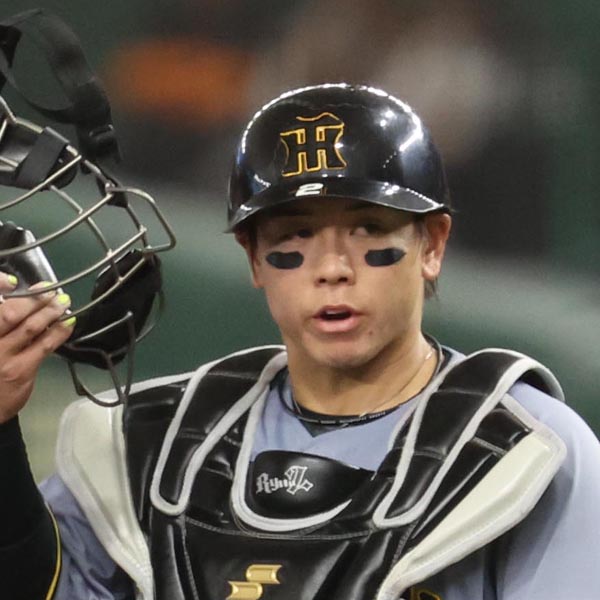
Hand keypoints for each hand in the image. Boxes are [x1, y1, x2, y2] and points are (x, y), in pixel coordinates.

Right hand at [0, 274, 75, 423]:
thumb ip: (1, 328)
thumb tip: (19, 304)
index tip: (14, 282)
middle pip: (9, 312)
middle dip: (32, 298)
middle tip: (49, 289)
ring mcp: (3, 356)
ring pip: (30, 327)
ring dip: (50, 311)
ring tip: (63, 302)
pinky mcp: (21, 369)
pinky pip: (44, 346)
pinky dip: (59, 332)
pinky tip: (68, 324)